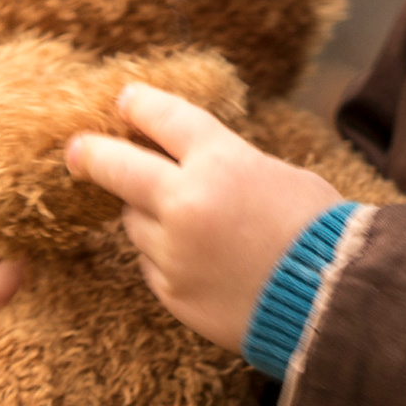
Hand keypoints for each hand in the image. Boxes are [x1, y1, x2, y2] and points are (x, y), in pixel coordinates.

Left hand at [69, 82, 342, 353]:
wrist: (329, 304)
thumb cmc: (318, 233)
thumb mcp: (278, 175)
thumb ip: (228, 165)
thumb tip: (193, 163)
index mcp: (220, 161)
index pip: (163, 118)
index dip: (139, 104)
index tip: (123, 100)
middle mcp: (185, 202)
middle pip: (118, 167)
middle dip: (91, 155)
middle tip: (75, 151)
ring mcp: (172, 251)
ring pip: (134, 222)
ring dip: (149, 216)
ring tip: (194, 226)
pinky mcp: (171, 292)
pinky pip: (152, 264)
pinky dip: (166, 258)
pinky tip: (203, 263)